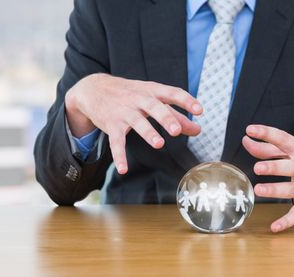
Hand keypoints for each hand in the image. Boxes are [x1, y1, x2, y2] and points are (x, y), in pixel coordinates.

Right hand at [65, 73, 202, 173]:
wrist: (94, 89)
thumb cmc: (132, 95)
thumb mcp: (154, 100)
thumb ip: (177, 115)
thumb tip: (198, 130)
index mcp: (153, 91)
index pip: (172, 93)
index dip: (186, 101)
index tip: (199, 110)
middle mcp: (139, 99)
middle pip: (154, 107)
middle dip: (165, 118)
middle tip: (176, 131)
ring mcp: (124, 112)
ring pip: (137, 122)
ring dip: (148, 133)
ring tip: (159, 144)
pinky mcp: (112, 125)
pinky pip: (116, 142)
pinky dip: (119, 156)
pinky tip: (123, 169)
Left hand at [242, 124, 293, 232]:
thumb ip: (269, 149)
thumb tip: (246, 141)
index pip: (284, 139)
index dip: (267, 133)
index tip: (250, 129)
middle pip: (290, 167)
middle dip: (274, 167)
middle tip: (258, 168)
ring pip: (291, 190)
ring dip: (275, 190)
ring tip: (259, 190)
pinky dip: (286, 222)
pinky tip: (274, 227)